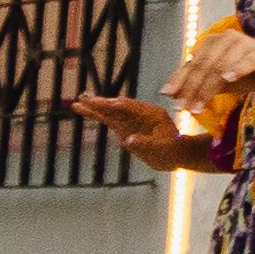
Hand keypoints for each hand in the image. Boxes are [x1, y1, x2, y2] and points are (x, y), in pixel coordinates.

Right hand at [73, 93, 202, 167]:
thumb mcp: (162, 148)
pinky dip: (99, 116)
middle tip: (83, 98)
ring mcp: (132, 120)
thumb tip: (129, 140)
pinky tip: (87, 112)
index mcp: (152, 113)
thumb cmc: (172, 150)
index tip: (102, 103)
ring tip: (78, 103)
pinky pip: (110, 121)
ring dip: (95, 108)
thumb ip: (146, 143)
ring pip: (111, 112)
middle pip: (117, 107)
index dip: (115, 105)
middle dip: (100, 103)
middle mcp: (140, 114)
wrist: (176, 155)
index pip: (130, 107)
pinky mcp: (126, 128)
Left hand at [167, 22, 254, 111]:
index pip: (192, 63)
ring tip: (200, 105)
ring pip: (221, 67)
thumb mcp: (221, 80)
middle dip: (192, 88)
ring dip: (208, 88)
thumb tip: (170, 94)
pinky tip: (228, 79)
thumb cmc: (250, 72)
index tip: (170, 98)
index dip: (180, 81)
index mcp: (214, 42)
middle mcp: (227, 39)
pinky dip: (237, 69)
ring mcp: (245, 44)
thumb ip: (198, 83)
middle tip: (185, 108)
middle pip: (204, 66)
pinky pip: (248, 61)